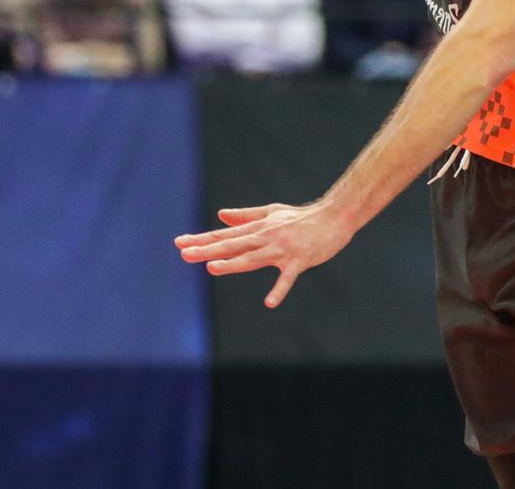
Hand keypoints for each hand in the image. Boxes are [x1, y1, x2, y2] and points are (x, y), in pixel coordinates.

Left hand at [175, 200, 356, 308]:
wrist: (334, 216)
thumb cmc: (302, 217)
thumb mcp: (271, 212)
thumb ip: (245, 215)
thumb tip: (220, 215)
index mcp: (257, 228)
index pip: (225, 235)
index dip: (202, 240)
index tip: (179, 243)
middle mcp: (265, 237)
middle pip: (232, 245)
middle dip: (207, 250)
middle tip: (184, 254)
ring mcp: (282, 249)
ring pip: (253, 258)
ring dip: (233, 263)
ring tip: (212, 268)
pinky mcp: (299, 260)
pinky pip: (287, 278)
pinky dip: (279, 290)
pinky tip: (269, 302)